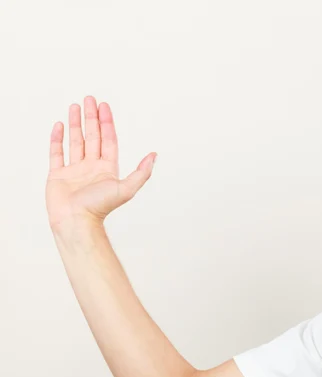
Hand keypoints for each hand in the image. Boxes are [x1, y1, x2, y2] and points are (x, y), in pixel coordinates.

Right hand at [46, 96, 155, 229]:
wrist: (76, 221)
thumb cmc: (100, 207)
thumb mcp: (127, 188)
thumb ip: (142, 172)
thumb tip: (154, 155)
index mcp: (107, 168)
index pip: (108, 139)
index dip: (107, 122)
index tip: (104, 106)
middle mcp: (92, 166)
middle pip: (92, 136)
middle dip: (91, 117)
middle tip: (90, 99)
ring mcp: (74, 170)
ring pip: (75, 141)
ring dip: (76, 124)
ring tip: (75, 106)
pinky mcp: (58, 175)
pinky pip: (57, 153)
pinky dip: (57, 139)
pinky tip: (60, 125)